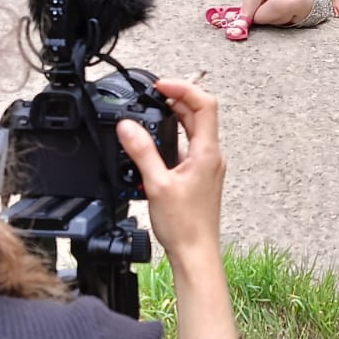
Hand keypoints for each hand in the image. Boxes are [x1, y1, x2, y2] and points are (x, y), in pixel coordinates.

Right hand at [117, 78, 223, 272]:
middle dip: (177, 98)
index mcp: (207, 152)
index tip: (161, 85)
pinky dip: (173, 138)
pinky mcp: (200, 176)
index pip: (205, 104)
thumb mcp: (156, 184)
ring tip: (152, 111)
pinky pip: (189, 146)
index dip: (184, 88)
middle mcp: (212, 156)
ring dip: (175, 117)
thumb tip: (127, 126)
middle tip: (153, 94)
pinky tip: (155, 145)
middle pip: (200, 114)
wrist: (196, 253)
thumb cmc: (184, 225)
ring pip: (194, 130)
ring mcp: (207, 166)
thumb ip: (141, 152)